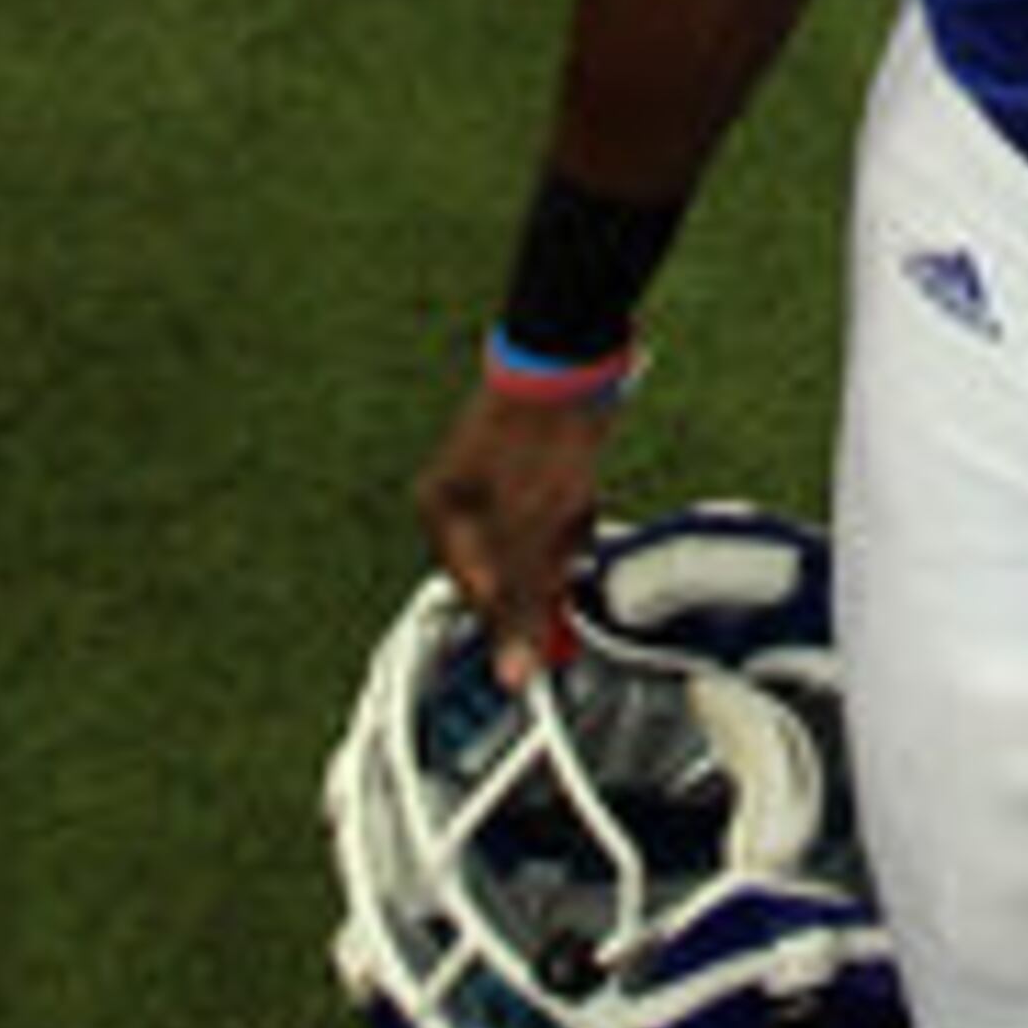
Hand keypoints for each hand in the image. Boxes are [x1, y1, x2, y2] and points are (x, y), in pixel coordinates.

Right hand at [417, 382, 614, 689]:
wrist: (577, 353)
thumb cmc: (537, 436)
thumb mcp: (527, 531)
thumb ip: (519, 604)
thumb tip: (513, 674)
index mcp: (442, 510)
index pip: (476, 593)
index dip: (514, 618)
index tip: (550, 641)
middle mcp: (465, 499)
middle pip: (509, 570)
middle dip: (545, 569)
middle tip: (565, 552)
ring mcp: (504, 480)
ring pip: (539, 545)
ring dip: (564, 541)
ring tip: (574, 504)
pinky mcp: (541, 466)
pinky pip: (559, 515)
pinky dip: (576, 514)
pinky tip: (584, 490)